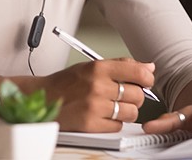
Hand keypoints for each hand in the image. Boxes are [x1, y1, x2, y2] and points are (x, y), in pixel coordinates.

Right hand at [40, 58, 155, 131]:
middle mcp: (97, 86)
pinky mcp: (91, 124)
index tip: (145, 81)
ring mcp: (95, 106)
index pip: (137, 72)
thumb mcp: (90, 66)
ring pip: (131, 113)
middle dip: (134, 97)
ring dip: (125, 111)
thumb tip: (148, 67)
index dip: (146, 78)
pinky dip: (113, 123)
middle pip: (137, 95)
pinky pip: (118, 126)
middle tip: (122, 95)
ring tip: (112, 106)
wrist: (42, 97)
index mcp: (98, 68)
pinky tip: (102, 115)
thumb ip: (120, 65)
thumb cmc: (66, 83)